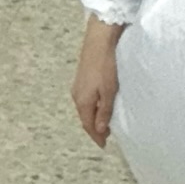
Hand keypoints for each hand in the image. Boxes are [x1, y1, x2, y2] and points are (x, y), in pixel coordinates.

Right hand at [71, 15, 124, 146]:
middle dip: (94, 128)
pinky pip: (87, 98)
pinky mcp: (83, 77)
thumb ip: (104, 111)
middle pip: (85, 117)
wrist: (100, 38)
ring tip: (105, 123)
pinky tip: (101, 104)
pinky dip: (93, 106)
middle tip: (106, 136)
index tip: (104, 145)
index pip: (88, 125)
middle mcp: (76, 94)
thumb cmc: (106, 64)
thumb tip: (99, 130)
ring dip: (94, 116)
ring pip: (85, 107)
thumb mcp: (108, 91)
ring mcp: (78, 85)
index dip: (96, 136)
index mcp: (82, 101)